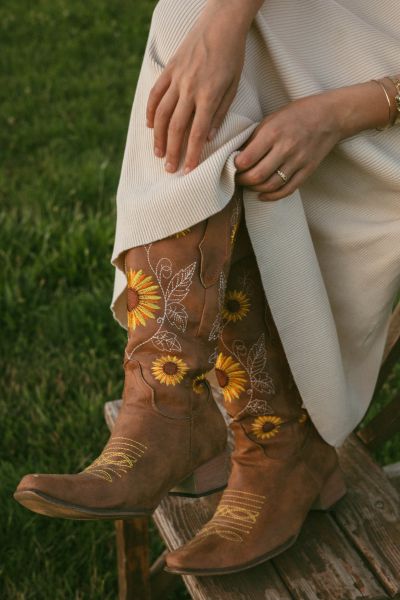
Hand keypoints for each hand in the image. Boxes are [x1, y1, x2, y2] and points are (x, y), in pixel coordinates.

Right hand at [146, 3, 249, 173]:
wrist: (220, 23)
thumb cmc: (232, 57)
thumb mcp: (233, 87)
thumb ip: (220, 113)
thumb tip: (208, 137)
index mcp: (208, 95)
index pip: (197, 133)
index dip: (192, 154)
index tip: (189, 170)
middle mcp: (189, 89)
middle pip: (176, 127)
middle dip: (172, 151)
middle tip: (170, 169)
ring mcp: (176, 79)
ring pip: (161, 114)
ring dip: (158, 137)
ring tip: (158, 153)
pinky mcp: (168, 69)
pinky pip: (155, 94)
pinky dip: (150, 111)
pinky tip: (149, 126)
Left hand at [234, 91, 343, 200]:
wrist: (330, 116)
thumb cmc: (297, 114)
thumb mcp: (271, 119)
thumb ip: (255, 138)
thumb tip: (237, 156)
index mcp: (273, 133)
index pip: (247, 159)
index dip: (235, 166)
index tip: (232, 165)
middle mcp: (285, 149)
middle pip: (257, 176)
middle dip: (242, 181)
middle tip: (237, 178)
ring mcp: (298, 162)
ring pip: (270, 186)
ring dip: (255, 189)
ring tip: (249, 184)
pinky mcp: (307, 171)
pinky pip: (287, 190)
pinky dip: (272, 196)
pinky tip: (262, 195)